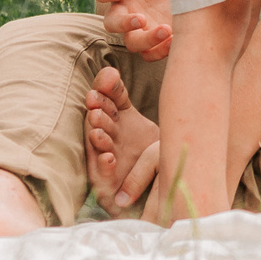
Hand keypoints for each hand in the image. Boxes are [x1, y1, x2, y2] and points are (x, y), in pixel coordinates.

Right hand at [84, 65, 159, 214]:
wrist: (165, 184)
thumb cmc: (148, 149)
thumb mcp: (137, 119)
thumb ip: (120, 96)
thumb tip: (108, 72)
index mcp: (115, 122)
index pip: (108, 105)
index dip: (105, 94)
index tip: (103, 85)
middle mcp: (108, 141)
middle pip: (99, 125)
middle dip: (97, 114)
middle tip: (95, 104)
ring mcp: (107, 163)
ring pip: (98, 150)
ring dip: (98, 139)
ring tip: (99, 131)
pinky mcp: (109, 187)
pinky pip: (104, 178)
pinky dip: (104, 168)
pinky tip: (109, 158)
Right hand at [95, 0, 172, 60]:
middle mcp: (122, 11)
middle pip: (112, 23)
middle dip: (124, 23)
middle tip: (141, 18)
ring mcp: (137, 28)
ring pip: (131, 42)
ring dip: (146, 40)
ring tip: (166, 30)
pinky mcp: (152, 40)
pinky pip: (150, 53)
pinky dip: (160, 50)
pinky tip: (175, 40)